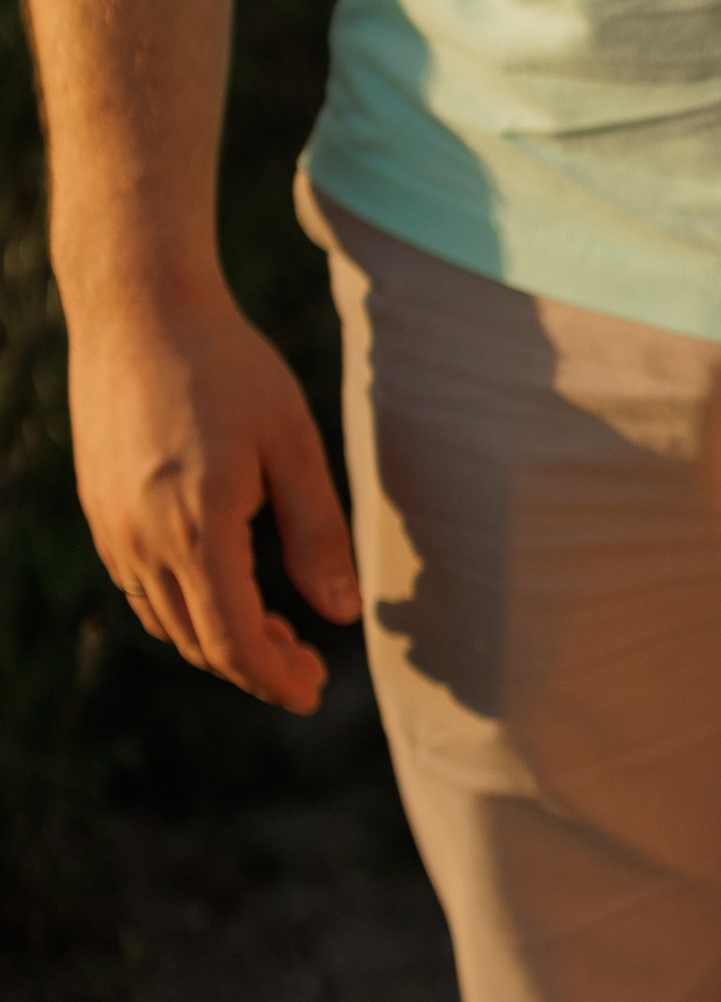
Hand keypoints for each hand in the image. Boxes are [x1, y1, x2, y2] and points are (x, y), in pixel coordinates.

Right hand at [65, 284, 360, 712]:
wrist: (138, 308)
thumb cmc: (227, 366)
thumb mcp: (292, 444)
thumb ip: (318, 534)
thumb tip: (341, 614)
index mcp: (197, 529)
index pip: (234, 640)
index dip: (275, 679)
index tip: (313, 693)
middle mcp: (142, 540)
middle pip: (198, 643)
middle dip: (255, 669)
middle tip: (308, 671)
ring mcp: (111, 527)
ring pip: (166, 620)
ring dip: (219, 641)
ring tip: (277, 633)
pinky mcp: (99, 509)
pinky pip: (139, 586)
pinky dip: (184, 608)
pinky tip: (223, 591)